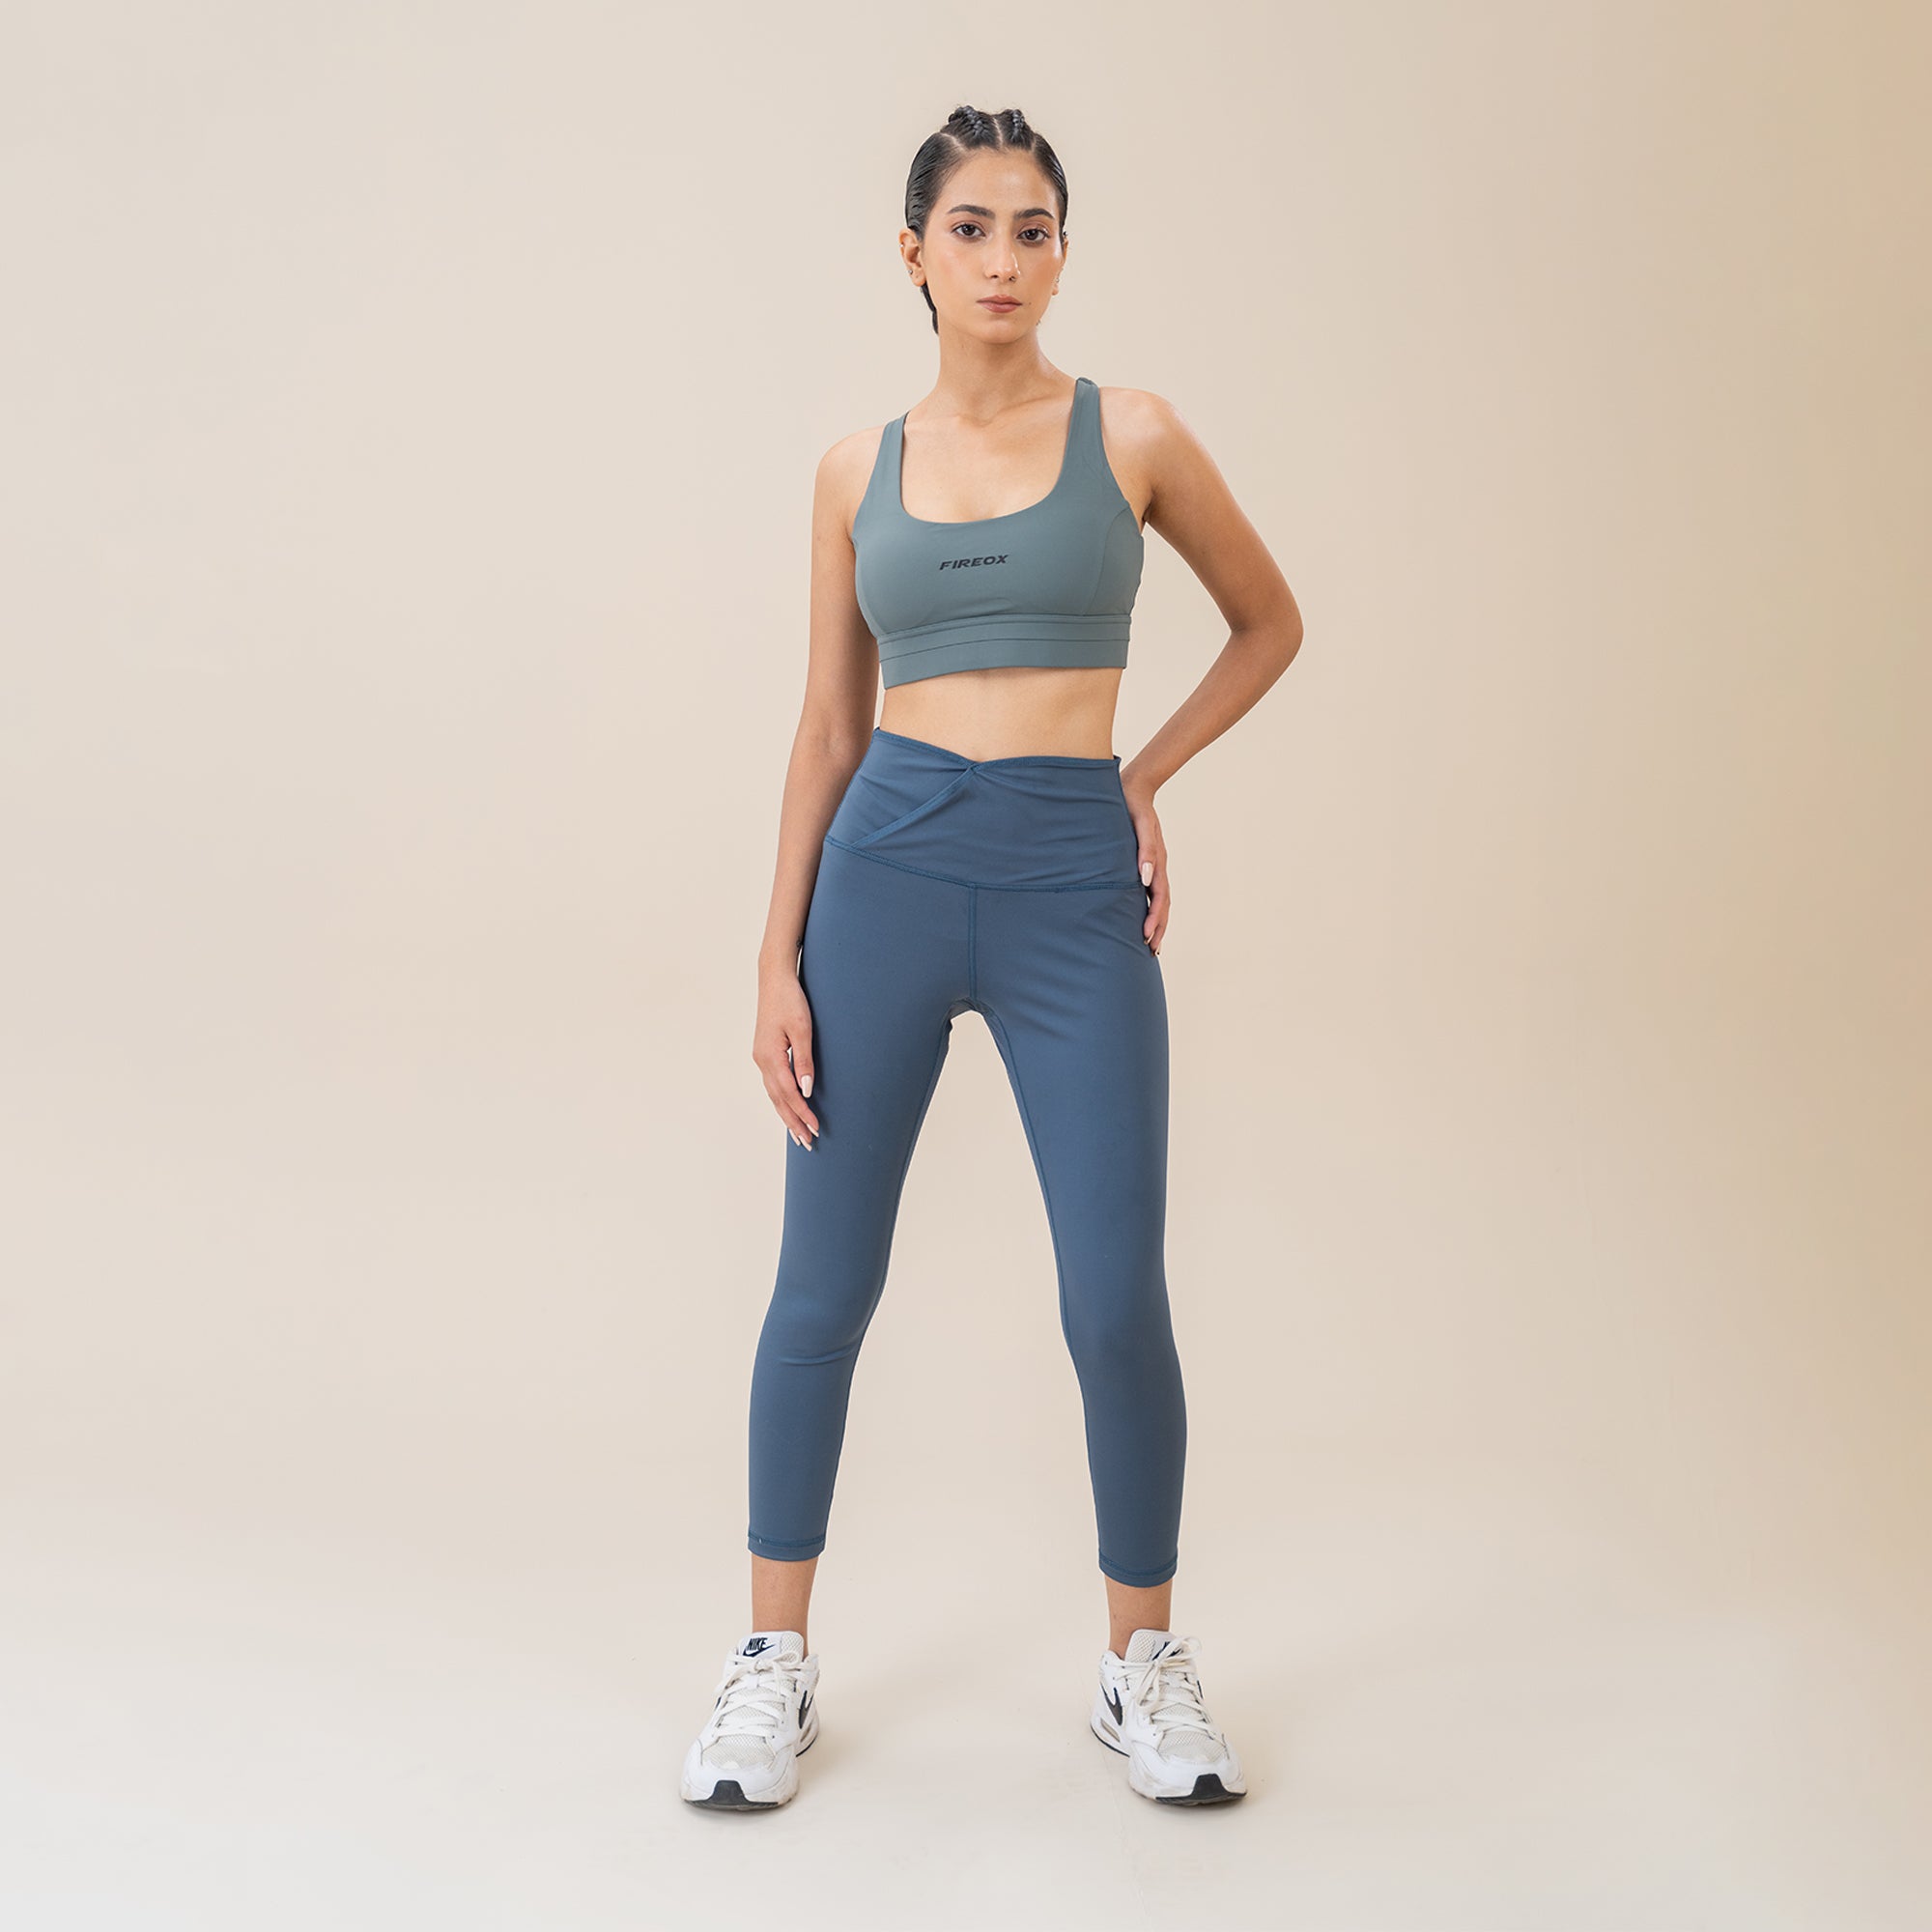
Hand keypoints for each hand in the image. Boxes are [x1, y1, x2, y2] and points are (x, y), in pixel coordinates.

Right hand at [754, 965, 819, 1147]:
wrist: (774, 979)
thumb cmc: (791, 1000)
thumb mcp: (802, 1029)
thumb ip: (804, 1061)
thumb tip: (806, 1089)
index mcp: (770, 1057)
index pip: (788, 1093)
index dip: (802, 1113)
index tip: (815, 1128)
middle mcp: (762, 1061)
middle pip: (778, 1100)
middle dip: (793, 1122)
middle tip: (807, 1143)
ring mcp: (761, 1058)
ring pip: (774, 1094)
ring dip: (786, 1115)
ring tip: (798, 1134)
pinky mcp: (765, 1053)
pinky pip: (773, 1084)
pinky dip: (781, 1100)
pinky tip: (788, 1108)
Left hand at [1119, 767, 1167, 955]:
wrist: (1133, 788)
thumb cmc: (1132, 805)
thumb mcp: (1140, 824)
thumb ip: (1145, 850)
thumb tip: (1146, 877)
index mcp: (1157, 861)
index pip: (1159, 897)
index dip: (1153, 918)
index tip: (1145, 936)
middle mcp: (1157, 867)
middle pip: (1162, 904)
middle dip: (1158, 928)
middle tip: (1151, 951)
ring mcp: (1152, 866)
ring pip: (1158, 900)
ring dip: (1155, 922)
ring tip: (1150, 943)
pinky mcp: (1143, 863)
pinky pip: (1148, 891)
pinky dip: (1146, 908)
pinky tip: (1140, 918)